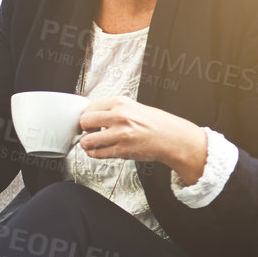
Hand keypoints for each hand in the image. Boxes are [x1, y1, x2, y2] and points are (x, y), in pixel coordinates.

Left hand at [77, 96, 208, 184]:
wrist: (173, 138)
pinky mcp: (122, 150)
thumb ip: (113, 109)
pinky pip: (97, 153)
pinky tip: (100, 150)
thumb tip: (91, 114)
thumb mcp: (133, 107)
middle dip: (84, 129)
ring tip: (93, 143)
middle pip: (84, 122)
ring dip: (87, 144)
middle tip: (90, 132)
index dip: (87, 116)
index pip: (89, 107)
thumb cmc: (155, 123)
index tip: (90, 121)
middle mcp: (120, 116)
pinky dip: (94, 153)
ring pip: (87, 140)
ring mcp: (121, 134)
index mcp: (121, 102)